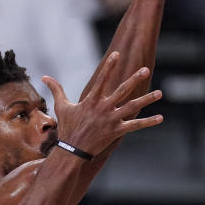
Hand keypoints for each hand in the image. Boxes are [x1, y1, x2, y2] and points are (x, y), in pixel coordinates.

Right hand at [42, 52, 162, 154]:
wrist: (73, 150)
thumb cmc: (67, 127)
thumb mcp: (61, 107)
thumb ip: (56, 89)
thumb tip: (43, 76)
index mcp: (91, 100)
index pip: (102, 79)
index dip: (109, 66)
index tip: (117, 54)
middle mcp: (104, 108)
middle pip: (122, 91)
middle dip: (134, 79)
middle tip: (146, 70)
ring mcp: (112, 120)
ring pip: (133, 107)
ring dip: (147, 99)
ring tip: (160, 92)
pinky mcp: (117, 131)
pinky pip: (135, 125)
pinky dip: (148, 122)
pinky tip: (160, 117)